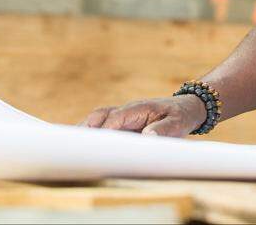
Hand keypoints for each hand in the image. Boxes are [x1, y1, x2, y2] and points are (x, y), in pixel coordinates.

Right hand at [83, 95, 205, 136]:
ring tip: (70, 148)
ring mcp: (122, 115)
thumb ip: (163, 129)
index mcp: (138, 109)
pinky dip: (89, 132)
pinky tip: (80, 147)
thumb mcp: (178, 123)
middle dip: (86, 129)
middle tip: (72, 145)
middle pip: (100, 116)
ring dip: (84, 131)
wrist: (185, 108)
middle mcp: (126, 110)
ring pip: (97, 119)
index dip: (104, 130)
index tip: (94, 143)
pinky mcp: (121, 122)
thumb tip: (147, 136)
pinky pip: (101, 125)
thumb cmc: (180, 116)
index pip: (116, 118)